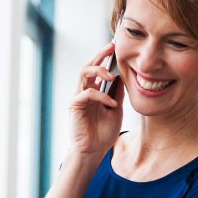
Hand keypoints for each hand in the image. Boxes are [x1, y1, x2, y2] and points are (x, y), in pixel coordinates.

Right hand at [68, 42, 124, 156]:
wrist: (94, 151)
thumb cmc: (103, 133)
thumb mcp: (116, 110)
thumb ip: (117, 94)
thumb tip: (123, 77)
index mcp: (93, 91)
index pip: (97, 69)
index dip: (104, 57)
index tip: (115, 47)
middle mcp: (84, 91)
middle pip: (88, 66)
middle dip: (100, 55)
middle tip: (111, 47)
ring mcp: (78, 97)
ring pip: (84, 73)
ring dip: (99, 71)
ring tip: (112, 76)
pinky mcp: (74, 105)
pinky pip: (88, 93)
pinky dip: (102, 96)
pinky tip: (112, 104)